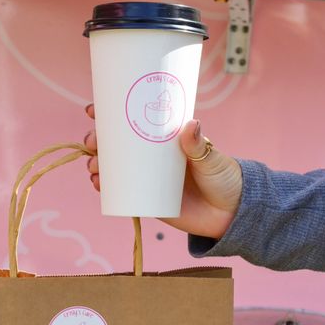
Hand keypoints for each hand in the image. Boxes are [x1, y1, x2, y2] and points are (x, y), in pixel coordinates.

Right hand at [83, 105, 241, 240]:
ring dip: (97, 164)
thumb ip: (199, 146)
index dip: (110, 114)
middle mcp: (153, 157)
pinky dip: (106, 188)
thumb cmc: (225, 179)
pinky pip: (122, 193)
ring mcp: (148, 179)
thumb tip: (190, 125)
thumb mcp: (212, 159)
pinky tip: (97, 184)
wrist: (232, 214)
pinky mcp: (149, 201)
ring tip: (93, 167)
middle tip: (92, 143)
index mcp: (165, 139)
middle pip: (117, 144)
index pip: (135, 120)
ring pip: (115, 168)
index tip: (94, 110)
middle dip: (97, 141)